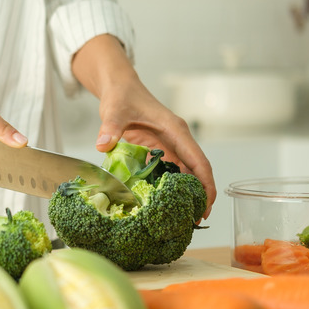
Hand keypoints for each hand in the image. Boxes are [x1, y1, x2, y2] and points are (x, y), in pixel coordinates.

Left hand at [71, 35, 215, 218]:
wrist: (119, 87)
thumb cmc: (122, 96)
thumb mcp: (114, 110)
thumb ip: (111, 127)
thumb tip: (102, 144)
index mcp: (175, 131)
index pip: (198, 161)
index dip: (205, 184)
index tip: (206, 205)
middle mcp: (177, 140)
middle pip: (196, 172)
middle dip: (199, 196)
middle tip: (194, 221)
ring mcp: (169, 146)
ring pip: (184, 174)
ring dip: (185, 195)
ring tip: (181, 219)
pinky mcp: (159, 151)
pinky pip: (169, 172)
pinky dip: (169, 188)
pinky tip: (163, 204)